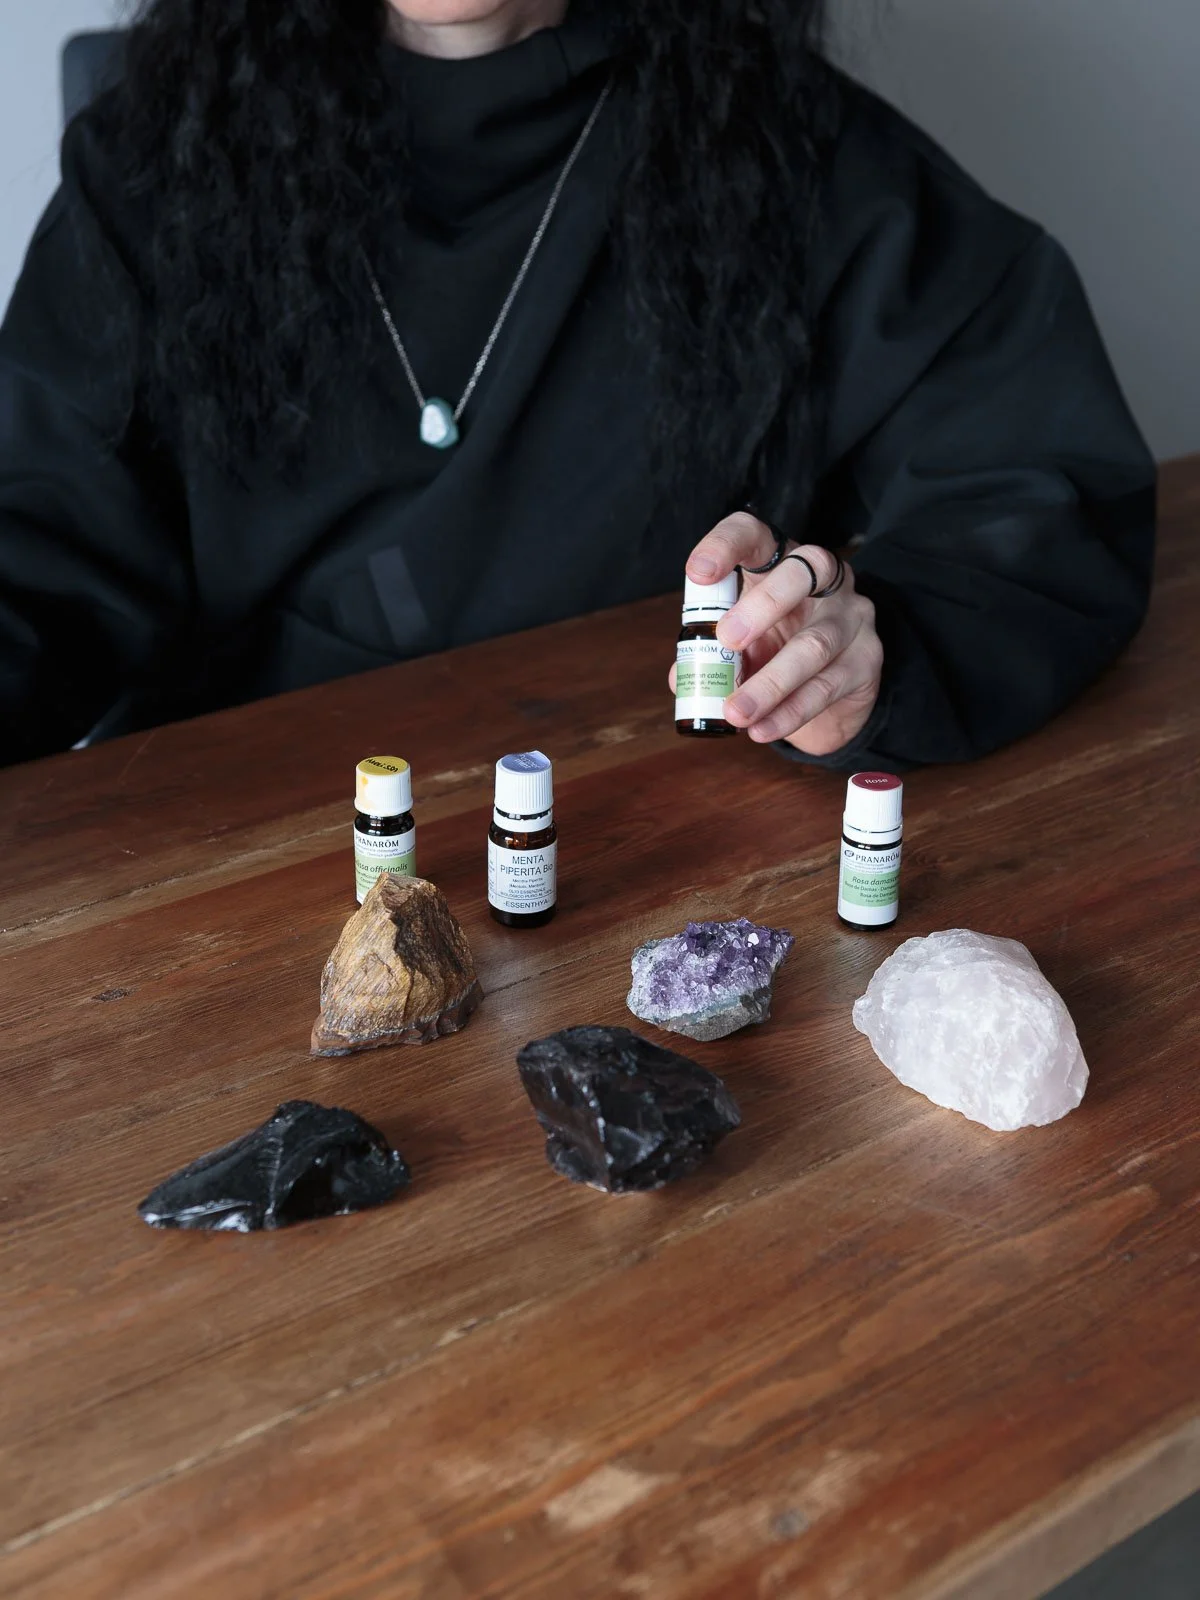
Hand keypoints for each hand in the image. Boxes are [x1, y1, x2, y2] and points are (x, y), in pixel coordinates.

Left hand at [673, 513, 882, 755]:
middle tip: (726, 640)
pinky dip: (790, 712)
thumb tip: (681, 677)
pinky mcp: (867, 660)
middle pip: (802, 573)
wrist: (836, 684)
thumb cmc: (775, 646)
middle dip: (762, 607)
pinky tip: (762, 729)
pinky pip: (827, 687)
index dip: (725, 546)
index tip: (699, 574)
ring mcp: (852, 617)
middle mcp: (824, 579)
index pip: (754, 534)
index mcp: (780, 561)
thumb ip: (710, 652)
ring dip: (770, 683)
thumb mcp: (742, 640)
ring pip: (814, 644)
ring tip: (735, 711)